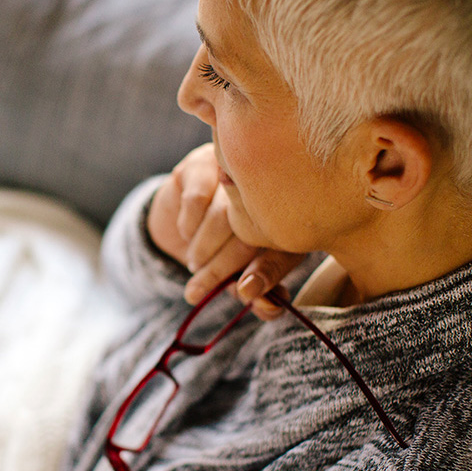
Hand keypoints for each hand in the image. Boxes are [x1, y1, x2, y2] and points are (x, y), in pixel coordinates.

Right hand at [147, 143, 302, 318]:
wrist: (183, 215)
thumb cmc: (222, 248)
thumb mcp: (238, 274)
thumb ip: (256, 294)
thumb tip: (267, 307)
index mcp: (288, 218)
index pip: (284, 249)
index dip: (266, 276)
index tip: (245, 294)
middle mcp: (267, 189)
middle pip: (250, 233)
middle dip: (220, 270)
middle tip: (196, 293)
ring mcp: (236, 172)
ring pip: (221, 217)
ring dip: (202, 249)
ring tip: (193, 264)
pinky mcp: (204, 163)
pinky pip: (196, 200)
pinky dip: (188, 225)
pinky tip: (187, 233)